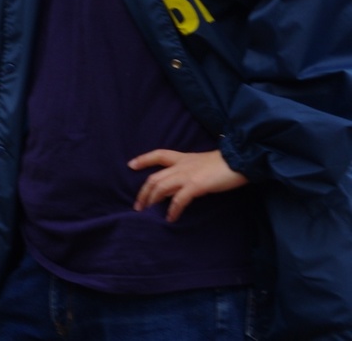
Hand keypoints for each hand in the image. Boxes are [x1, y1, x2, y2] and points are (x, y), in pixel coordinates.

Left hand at [128, 148, 248, 221]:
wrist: (240, 159)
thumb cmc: (225, 164)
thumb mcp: (202, 165)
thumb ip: (189, 172)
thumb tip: (179, 187)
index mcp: (183, 158)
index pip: (158, 154)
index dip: (143, 159)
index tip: (131, 165)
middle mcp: (182, 165)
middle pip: (154, 177)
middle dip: (143, 192)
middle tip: (138, 205)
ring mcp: (188, 174)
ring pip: (161, 187)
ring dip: (152, 200)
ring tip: (147, 211)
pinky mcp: (197, 185)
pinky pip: (179, 199)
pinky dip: (173, 209)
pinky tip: (170, 218)